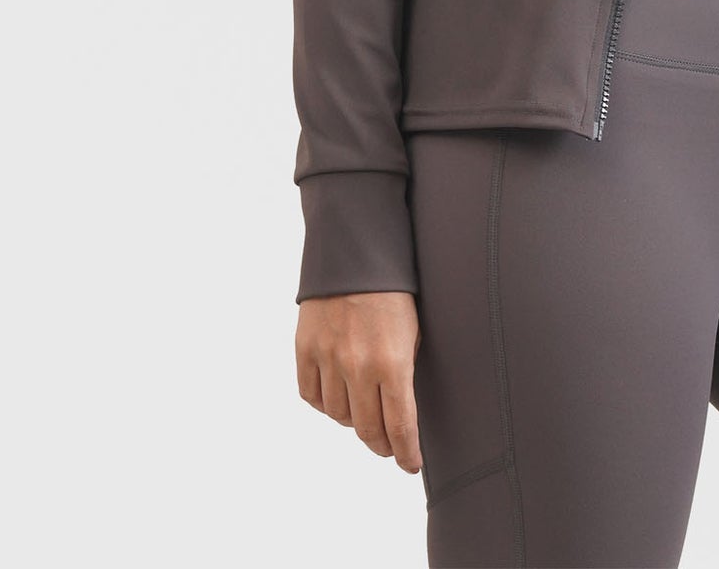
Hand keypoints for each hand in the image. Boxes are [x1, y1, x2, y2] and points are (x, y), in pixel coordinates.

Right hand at [296, 291, 423, 472]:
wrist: (354, 252)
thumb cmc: (394, 290)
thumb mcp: (413, 331)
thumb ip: (404, 372)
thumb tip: (402, 411)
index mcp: (392, 362)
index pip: (400, 426)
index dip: (406, 453)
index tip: (411, 464)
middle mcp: (358, 367)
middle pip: (368, 430)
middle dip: (383, 445)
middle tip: (390, 448)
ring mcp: (328, 359)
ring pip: (338, 416)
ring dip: (354, 422)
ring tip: (365, 415)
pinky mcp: (305, 350)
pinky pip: (311, 395)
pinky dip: (324, 404)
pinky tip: (337, 399)